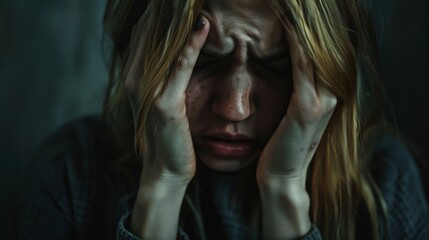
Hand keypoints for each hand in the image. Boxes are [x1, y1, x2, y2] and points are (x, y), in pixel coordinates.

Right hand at [126, 16, 210, 185]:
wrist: (165, 169)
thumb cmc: (168, 134)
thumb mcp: (160, 100)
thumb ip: (161, 75)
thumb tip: (175, 50)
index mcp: (133, 76)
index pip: (144, 33)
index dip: (158, 13)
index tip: (176, 0)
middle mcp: (135, 79)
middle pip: (150, 32)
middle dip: (168, 11)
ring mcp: (147, 91)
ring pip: (164, 44)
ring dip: (180, 19)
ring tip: (194, 0)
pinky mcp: (165, 104)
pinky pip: (180, 66)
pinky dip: (192, 44)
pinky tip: (203, 26)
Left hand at [256, 17, 336, 191]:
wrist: (281, 176)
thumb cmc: (282, 143)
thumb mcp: (294, 112)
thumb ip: (300, 89)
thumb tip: (291, 66)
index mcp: (329, 92)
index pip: (322, 50)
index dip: (311, 26)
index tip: (296, 6)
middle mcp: (332, 92)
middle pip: (323, 44)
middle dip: (309, 20)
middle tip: (295, 0)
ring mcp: (323, 99)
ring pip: (315, 50)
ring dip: (303, 24)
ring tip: (291, 3)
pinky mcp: (307, 107)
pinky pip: (302, 65)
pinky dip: (296, 42)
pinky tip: (287, 23)